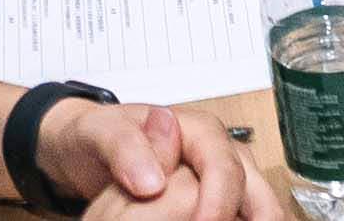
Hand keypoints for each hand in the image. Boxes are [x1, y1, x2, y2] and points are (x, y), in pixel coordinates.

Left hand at [34, 96, 245, 220]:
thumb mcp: (97, 134)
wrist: (85, 150)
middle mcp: (217, 152)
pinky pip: (241, 214)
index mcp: (198, 131)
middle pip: (256, 187)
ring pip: (258, 204)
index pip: (224, 167)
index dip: (219, 201)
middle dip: (257, 218)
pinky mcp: (215, 199)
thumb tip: (153, 181)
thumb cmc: (96, 137)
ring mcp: (220, 178)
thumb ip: (124, 148)